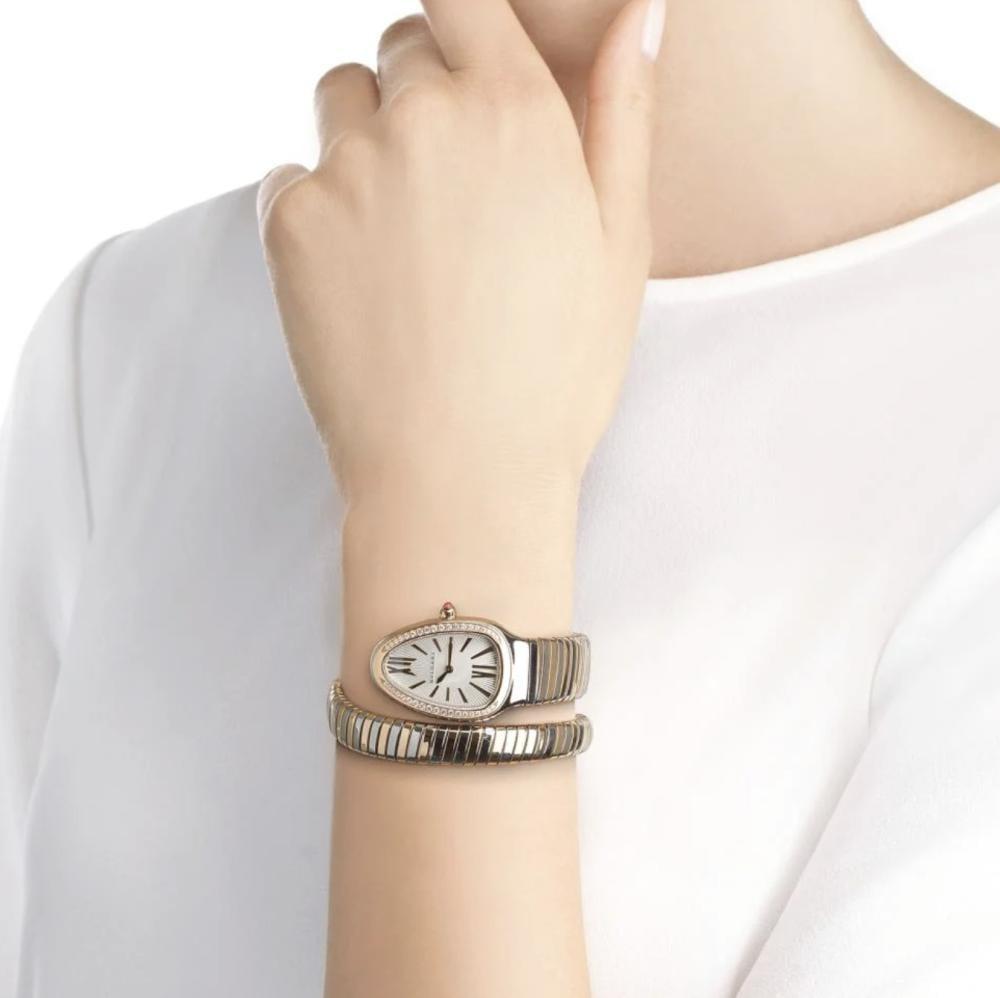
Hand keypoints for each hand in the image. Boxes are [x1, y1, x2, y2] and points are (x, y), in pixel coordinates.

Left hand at [258, 0, 660, 505]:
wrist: (460, 474)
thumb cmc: (555, 373)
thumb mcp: (621, 245)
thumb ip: (624, 113)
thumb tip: (644, 11)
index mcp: (515, 111)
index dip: (461, 22)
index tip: (466, 62)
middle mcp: (424, 118)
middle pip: (400, 48)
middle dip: (422, 93)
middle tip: (451, 187)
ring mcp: (347, 168)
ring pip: (338, 100)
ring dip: (365, 137)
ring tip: (404, 232)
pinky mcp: (288, 223)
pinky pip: (291, 175)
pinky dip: (318, 207)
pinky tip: (361, 279)